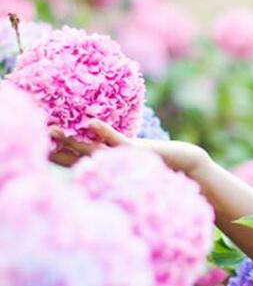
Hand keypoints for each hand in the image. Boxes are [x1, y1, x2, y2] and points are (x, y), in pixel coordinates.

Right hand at [49, 119, 210, 181]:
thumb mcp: (130, 150)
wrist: (184, 164)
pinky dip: (104, 131)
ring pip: (91, 149)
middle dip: (55, 146)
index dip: (55, 152)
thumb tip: (98, 134)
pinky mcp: (136, 152)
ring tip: (52, 130)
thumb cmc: (156, 157)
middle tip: (36, 135)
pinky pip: (117, 140)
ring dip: (71, 140)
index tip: (38, 142)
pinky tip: (90, 122)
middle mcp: (109, 163)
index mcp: (106, 163)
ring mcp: (121, 158)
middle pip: (75, 156)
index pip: (73, 159)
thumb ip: (114, 145)